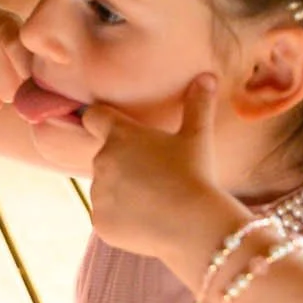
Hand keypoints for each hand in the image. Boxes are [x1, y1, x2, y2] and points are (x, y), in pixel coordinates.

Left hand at [81, 75, 244, 270]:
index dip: (102, 118)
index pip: (94, 116)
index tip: (112, 124)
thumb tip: (208, 76)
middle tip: (155, 174)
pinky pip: (106, 217)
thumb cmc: (196, 175)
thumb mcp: (198, 137)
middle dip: (124, 163)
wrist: (193, 226)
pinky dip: (122, 218)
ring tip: (155, 200)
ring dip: (122, 191)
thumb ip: (198, 105)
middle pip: (106, 156)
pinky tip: (148, 221)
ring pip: (106, 188)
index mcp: (121, 135)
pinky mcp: (99, 222)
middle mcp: (102, 160)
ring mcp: (98, 193)